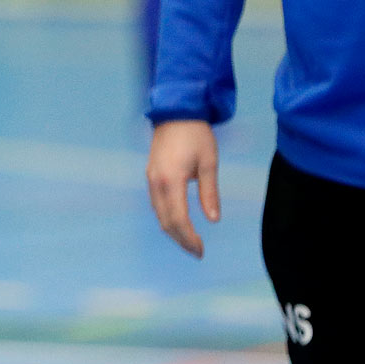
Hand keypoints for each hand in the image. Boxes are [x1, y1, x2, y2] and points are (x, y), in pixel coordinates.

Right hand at [146, 120, 220, 258]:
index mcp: (171, 181)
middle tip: (197, 251)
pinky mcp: (151, 175)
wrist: (175, 112)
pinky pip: (157, 204)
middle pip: (165, 221)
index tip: (201, 250)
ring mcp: (151, 179)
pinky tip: (180, 221)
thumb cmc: (196, 135)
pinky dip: (167, 218)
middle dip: (181, 240)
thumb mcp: (208, 163)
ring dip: (173, 230)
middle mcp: (156, 183)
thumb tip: (213, 220)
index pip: (178, 219)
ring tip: (190, 240)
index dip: (189, 238)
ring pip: (159, 214)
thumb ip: (209, 193)